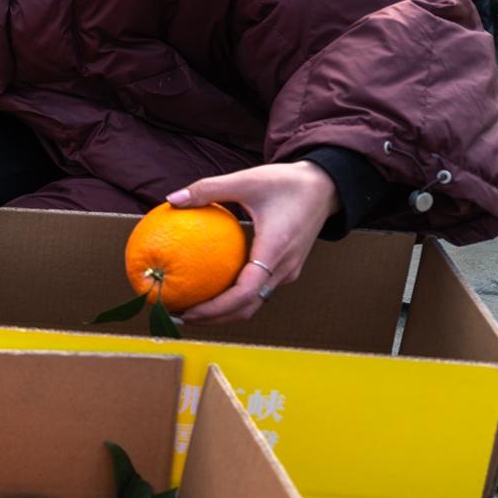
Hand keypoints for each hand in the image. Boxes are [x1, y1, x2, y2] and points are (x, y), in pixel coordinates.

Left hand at [167, 161, 338, 324]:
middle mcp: (284, 268)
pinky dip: (233, 297)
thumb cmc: (287, 182)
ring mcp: (287, 271)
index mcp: (275, 250)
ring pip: (253, 302)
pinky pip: (257, 289)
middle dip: (213, 318)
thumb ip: (209, 189)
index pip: (245, 292)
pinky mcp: (285, 268)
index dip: (216, 308)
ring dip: (223, 312)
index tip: (189, 311)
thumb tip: (172, 198)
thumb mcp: (247, 179)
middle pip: (247, 307)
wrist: (326, 186)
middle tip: (179, 317)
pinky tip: (209, 287)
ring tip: (190, 308)